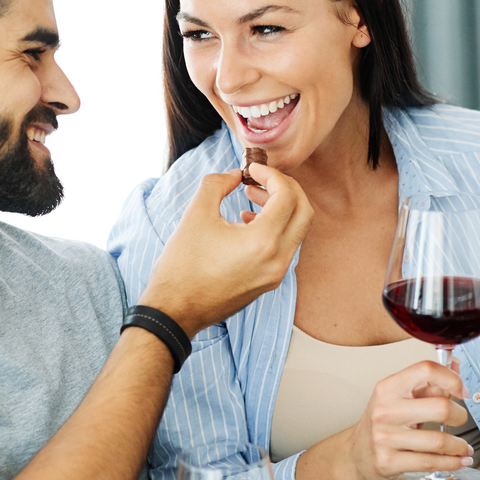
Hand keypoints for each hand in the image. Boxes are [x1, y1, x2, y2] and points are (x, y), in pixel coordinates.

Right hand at [140, 165, 311, 336]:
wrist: (176, 310)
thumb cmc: (182, 265)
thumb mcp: (196, 214)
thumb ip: (217, 184)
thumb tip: (235, 175)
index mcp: (263, 241)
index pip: (287, 195)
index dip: (271, 174)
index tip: (251, 169)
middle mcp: (278, 260)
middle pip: (303, 211)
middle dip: (286, 187)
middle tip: (262, 178)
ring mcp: (276, 274)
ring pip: (297, 230)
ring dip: (281, 207)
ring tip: (251, 195)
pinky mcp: (269, 282)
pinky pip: (285, 247)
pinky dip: (276, 227)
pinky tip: (247, 220)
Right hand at [345, 358, 472, 479]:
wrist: (356, 454)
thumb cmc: (382, 424)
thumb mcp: (397, 399)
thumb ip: (427, 386)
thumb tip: (455, 368)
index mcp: (388, 388)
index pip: (426, 371)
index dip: (452, 379)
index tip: (461, 391)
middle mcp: (385, 410)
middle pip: (440, 407)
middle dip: (460, 416)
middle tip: (460, 419)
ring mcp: (385, 437)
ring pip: (439, 441)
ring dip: (460, 446)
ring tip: (463, 447)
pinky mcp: (389, 462)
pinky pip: (430, 463)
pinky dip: (451, 463)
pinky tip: (458, 460)